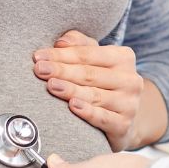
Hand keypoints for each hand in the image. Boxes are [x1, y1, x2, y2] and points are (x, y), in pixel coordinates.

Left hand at [34, 30, 154, 150]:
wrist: (122, 117)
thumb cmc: (102, 83)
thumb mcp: (94, 59)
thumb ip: (79, 45)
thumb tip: (61, 42)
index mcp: (123, 57)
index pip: (87, 54)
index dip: (61, 55)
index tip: (38, 56)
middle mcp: (130, 79)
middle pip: (89, 74)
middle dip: (62, 71)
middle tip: (39, 70)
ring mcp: (129, 103)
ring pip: (94, 95)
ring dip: (70, 90)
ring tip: (51, 85)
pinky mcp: (124, 124)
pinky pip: (103, 118)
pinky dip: (87, 112)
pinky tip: (72, 106)